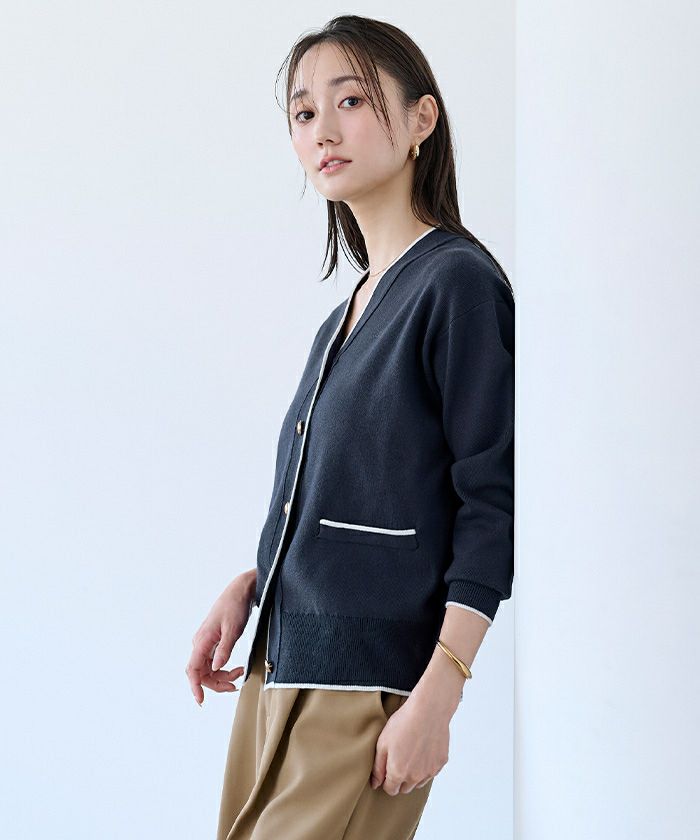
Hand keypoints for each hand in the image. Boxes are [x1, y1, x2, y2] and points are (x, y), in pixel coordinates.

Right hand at [185, 572, 254, 705]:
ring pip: (208, 669)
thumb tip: (215, 668)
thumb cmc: (236, 606)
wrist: (240, 591)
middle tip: (235, 685)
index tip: (201, 700)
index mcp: (202, 641)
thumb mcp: (233, 629)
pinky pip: (214, 662)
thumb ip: (225, 649)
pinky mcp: (213, 642)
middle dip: (217, 683)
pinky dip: (224, 669)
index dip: (195, 686)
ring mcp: (206, 643)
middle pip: (201, 673)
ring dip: (222, 677)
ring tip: (240, 674)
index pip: (193, 669)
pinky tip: (237, 669)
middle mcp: (200, 644)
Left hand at [369, 694, 449, 794]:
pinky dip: (426, 766)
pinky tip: (422, 749)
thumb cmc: (403, 723)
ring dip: (413, 774)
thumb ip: (378, 768)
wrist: (428, 710)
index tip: (387, 769)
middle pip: (405, 789)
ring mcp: (429, 771)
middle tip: (399, 759)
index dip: (386, 781)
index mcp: (398, 773)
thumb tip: (375, 784)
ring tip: (411, 753)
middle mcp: (415, 777)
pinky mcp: (441, 763)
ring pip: (418, 782)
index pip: (391, 790)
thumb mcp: (382, 743)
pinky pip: (430, 772)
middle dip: (400, 779)